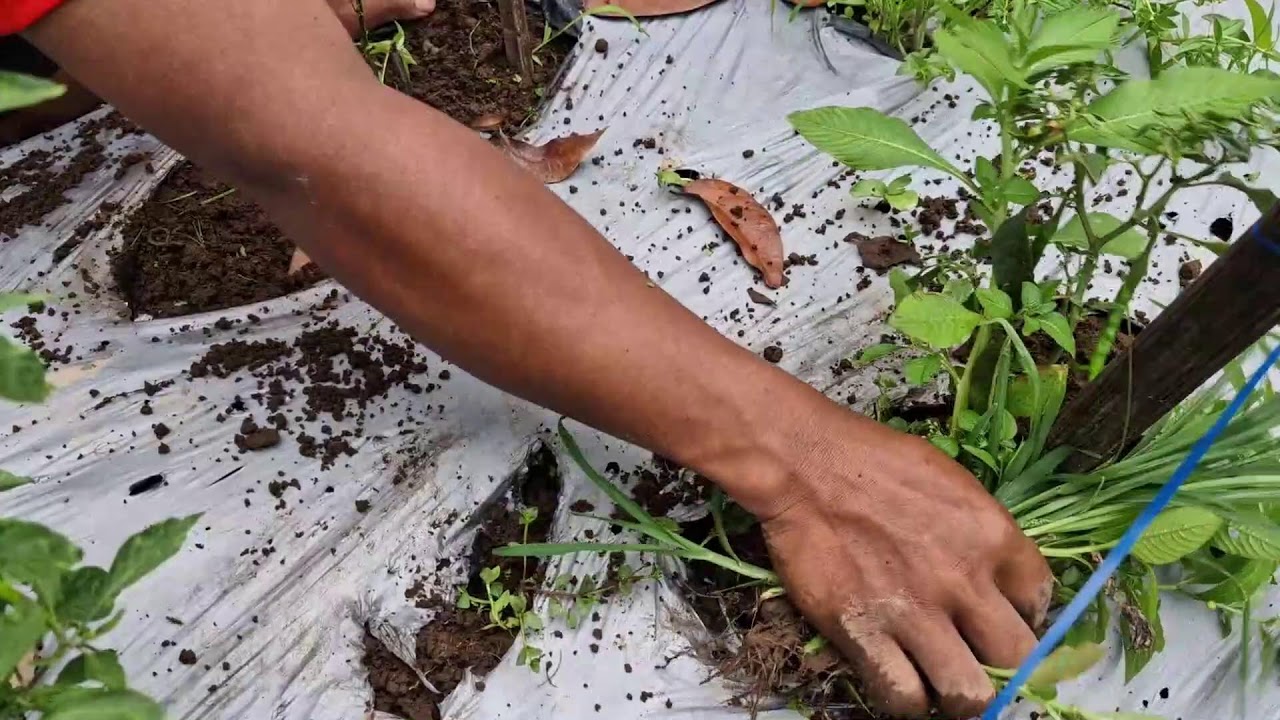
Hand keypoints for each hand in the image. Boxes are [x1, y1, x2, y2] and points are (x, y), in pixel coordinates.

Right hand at [757, 410, 1051, 718]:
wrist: (802, 462)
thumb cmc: (872, 460)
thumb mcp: (949, 480)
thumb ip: (980, 533)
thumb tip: (994, 576)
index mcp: (992, 534)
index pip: (1041, 600)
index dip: (1024, 617)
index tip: (1001, 618)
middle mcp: (965, 580)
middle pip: (1019, 659)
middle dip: (1003, 667)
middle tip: (977, 659)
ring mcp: (915, 612)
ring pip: (969, 696)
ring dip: (957, 693)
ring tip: (939, 679)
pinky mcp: (864, 634)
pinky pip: (903, 698)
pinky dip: (905, 698)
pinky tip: (897, 678)